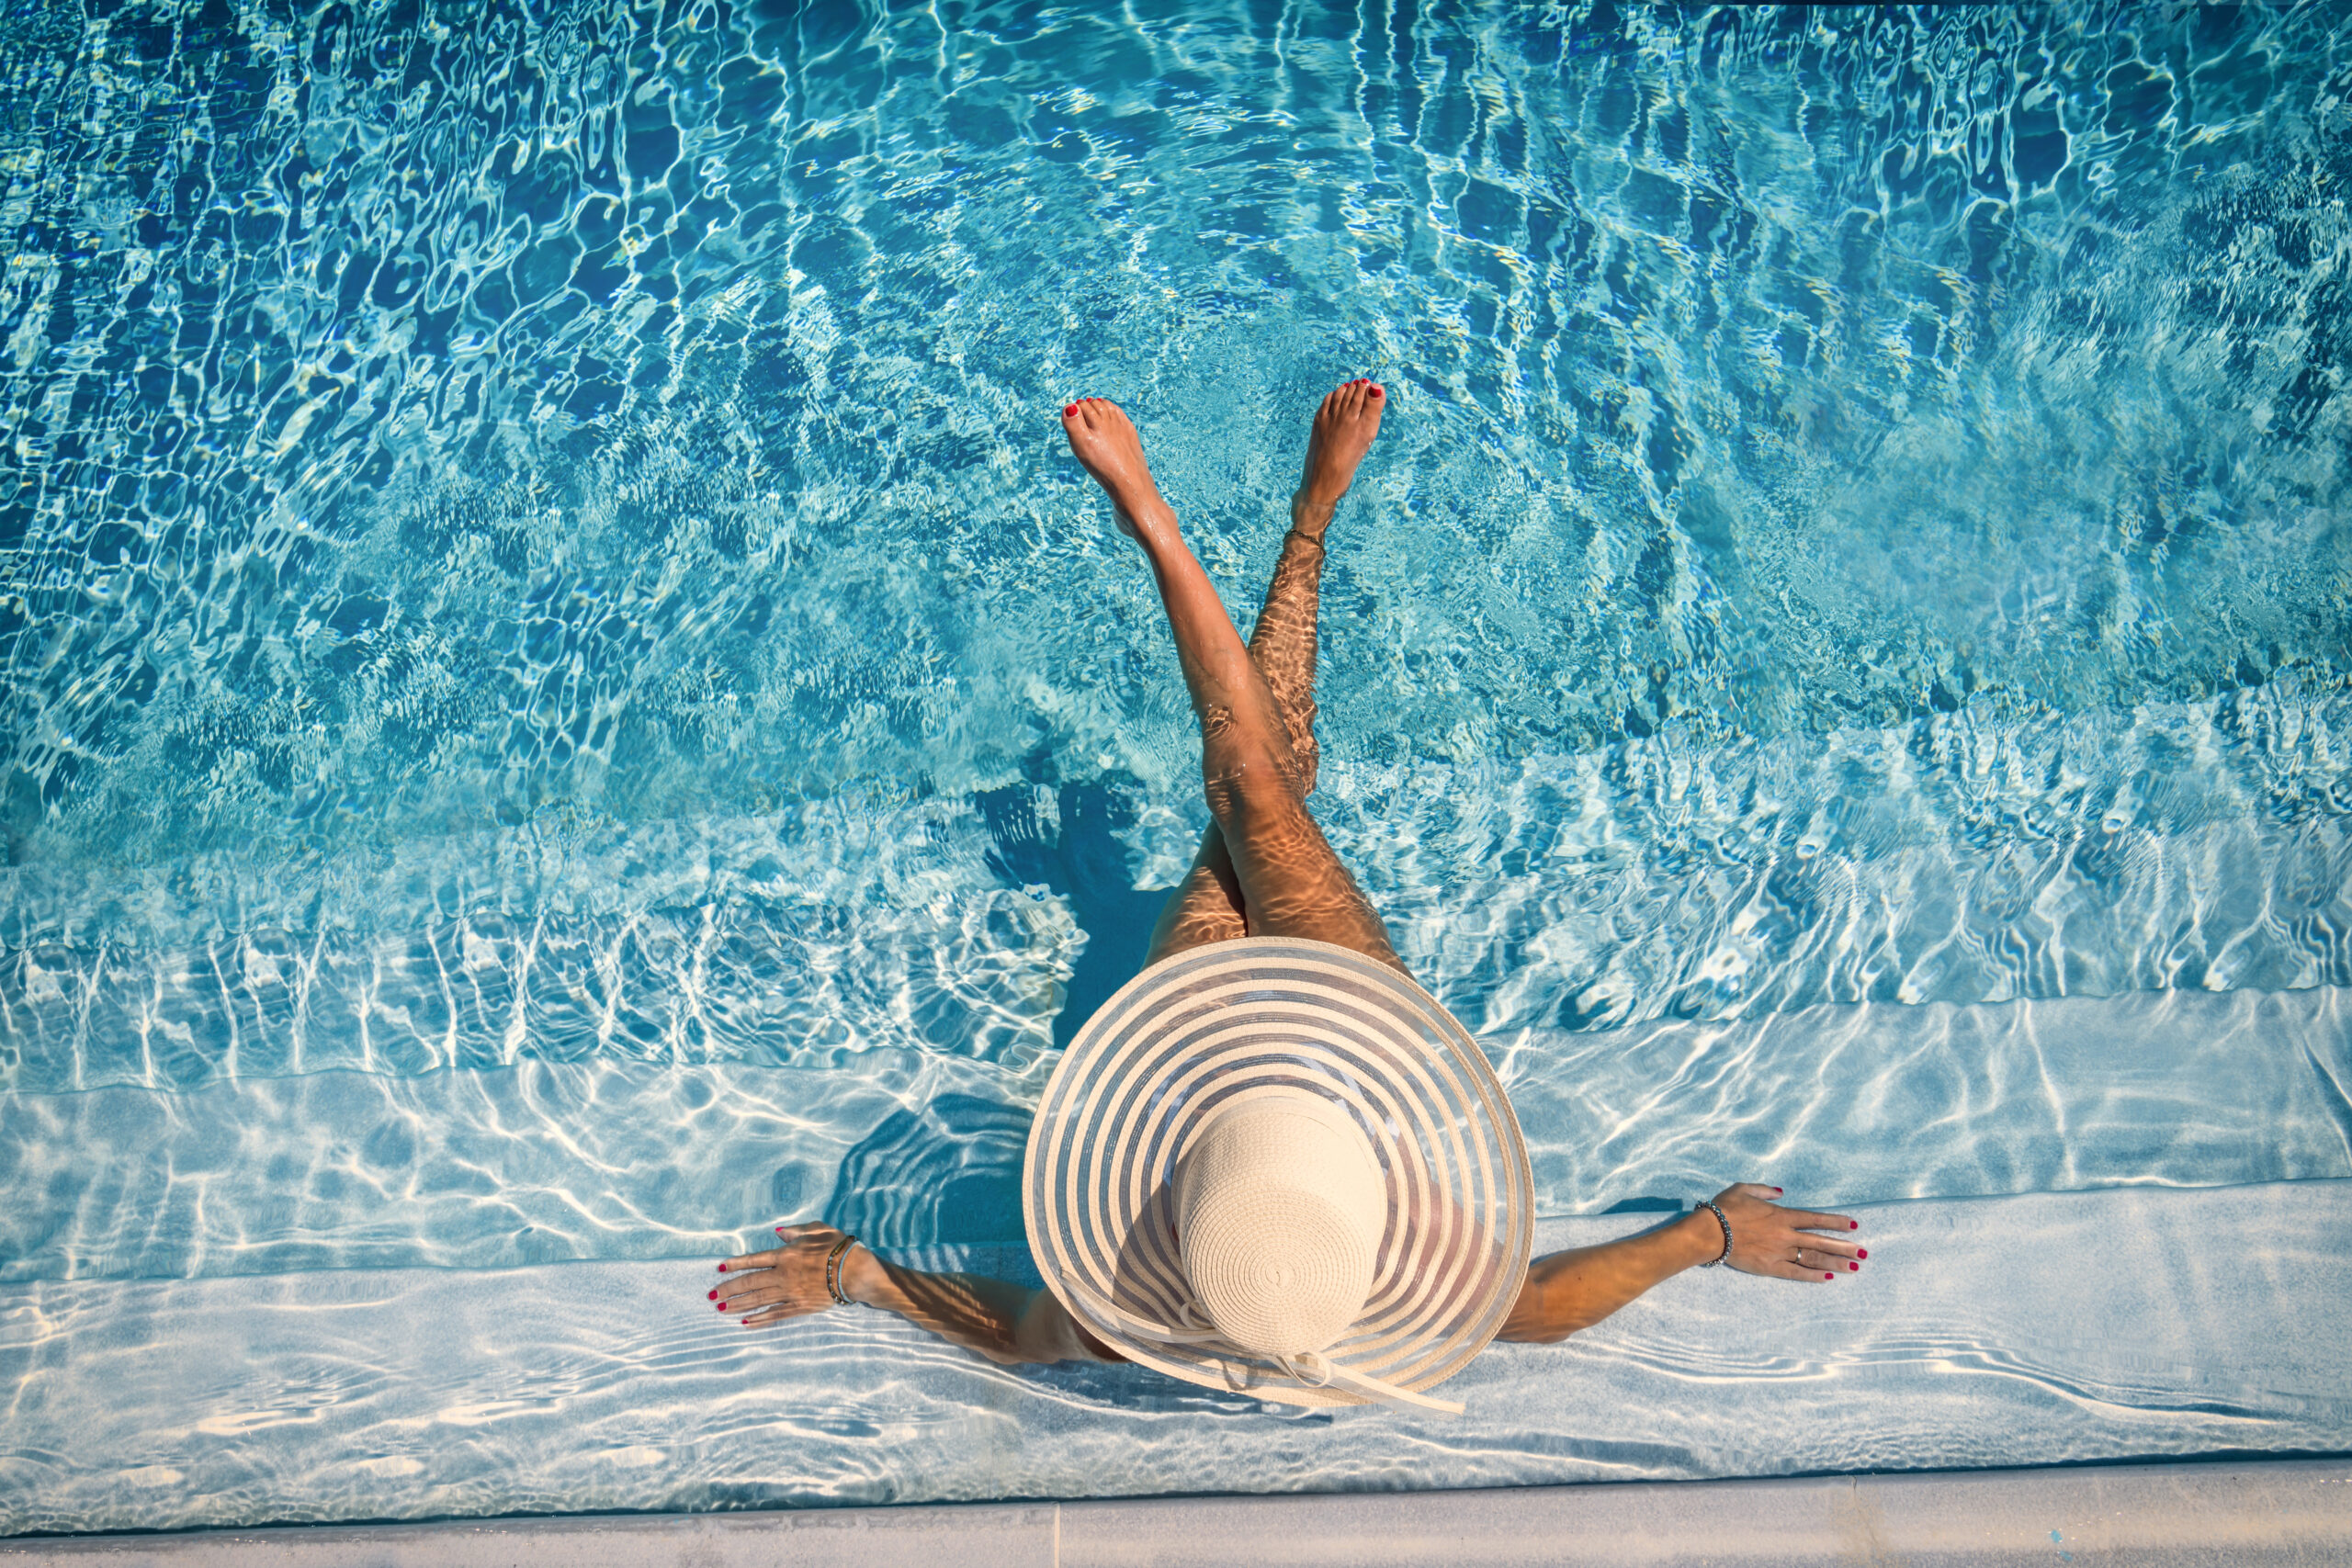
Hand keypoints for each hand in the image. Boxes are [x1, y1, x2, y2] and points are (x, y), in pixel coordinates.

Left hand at [710, 1222, 862, 1326]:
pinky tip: (746, 1323)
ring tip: (721, 1310)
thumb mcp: (817, 1229)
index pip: (753, 1260)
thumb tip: (778, 1234)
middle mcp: (783, 1275)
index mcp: (786, 1255)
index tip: (719, 1269)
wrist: (855, 1272)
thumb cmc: (838, 1247)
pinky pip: (775, 1315)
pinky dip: (759, 1319)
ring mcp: (790, 1293)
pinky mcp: (800, 1307)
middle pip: (750, 1283)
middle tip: (711, 1296)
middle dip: (728, 1289)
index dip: (735, 1264)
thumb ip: (795, 1231)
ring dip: (738, 1305)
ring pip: (758, 1301)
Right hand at [1705, 1183, 1863, 1281]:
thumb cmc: (1725, 1208)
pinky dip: (1812, 1276)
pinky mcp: (1770, 1267)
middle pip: (1821, 1242)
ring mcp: (1780, 1252)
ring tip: (1854, 1268)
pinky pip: (1796, 1273)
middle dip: (1844, 1247)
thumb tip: (1781, 1193)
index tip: (1853, 1225)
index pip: (1816, 1219)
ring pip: (1813, 1259)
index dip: (1836, 1222)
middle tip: (1863, 1253)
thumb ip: (1765, 1191)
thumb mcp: (1744, 1189)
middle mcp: (1786, 1235)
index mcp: (1782, 1215)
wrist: (1710, 1232)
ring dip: (1835, 1263)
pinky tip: (1828, 1278)